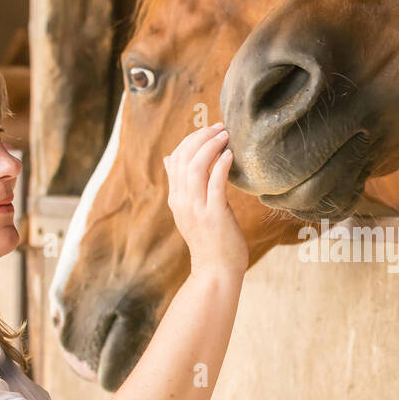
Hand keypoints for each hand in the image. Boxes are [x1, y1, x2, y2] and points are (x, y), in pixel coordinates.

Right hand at [163, 122, 248, 277]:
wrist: (216, 272)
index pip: (175, 159)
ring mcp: (196, 209)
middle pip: (183, 159)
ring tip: (226, 135)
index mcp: (176, 199)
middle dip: (201, 137)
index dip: (191, 140)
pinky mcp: (214, 216)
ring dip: (211, 147)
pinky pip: (215, 184)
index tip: (210, 130)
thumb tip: (169, 159)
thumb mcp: (191, 210)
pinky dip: (221, 166)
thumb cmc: (210, 241)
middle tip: (220, 127)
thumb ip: (183, 186)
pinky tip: (229, 155)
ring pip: (195, 168)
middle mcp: (182, 202)